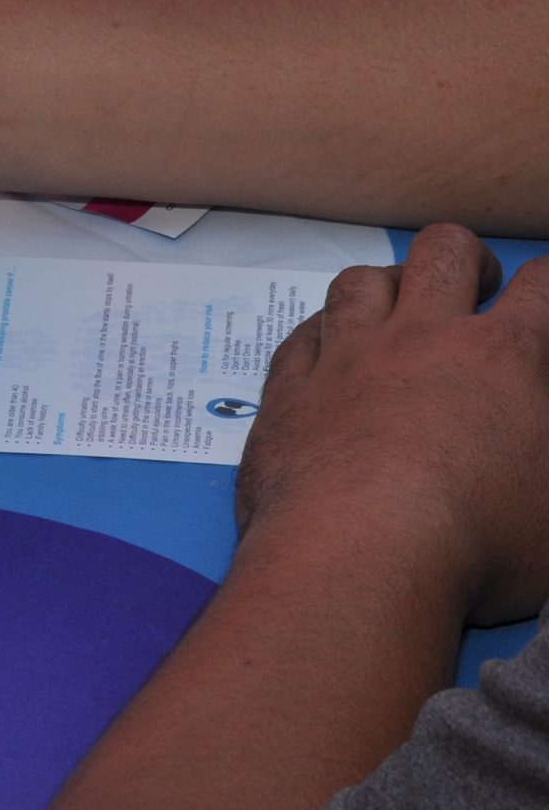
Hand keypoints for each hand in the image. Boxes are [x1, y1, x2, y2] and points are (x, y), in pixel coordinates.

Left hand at [235, 224, 548, 625]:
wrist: (358, 558)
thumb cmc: (482, 542)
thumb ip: (548, 449)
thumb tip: (533, 421)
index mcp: (504, 358)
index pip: (541, 286)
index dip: (548, 284)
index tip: (544, 295)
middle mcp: (421, 338)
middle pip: (442, 251)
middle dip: (467, 259)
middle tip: (476, 291)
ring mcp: (346, 358)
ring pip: (360, 281)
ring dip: (385, 286)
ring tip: (397, 310)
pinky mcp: (286, 391)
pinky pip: (300, 336)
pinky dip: (319, 335)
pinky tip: (325, 351)